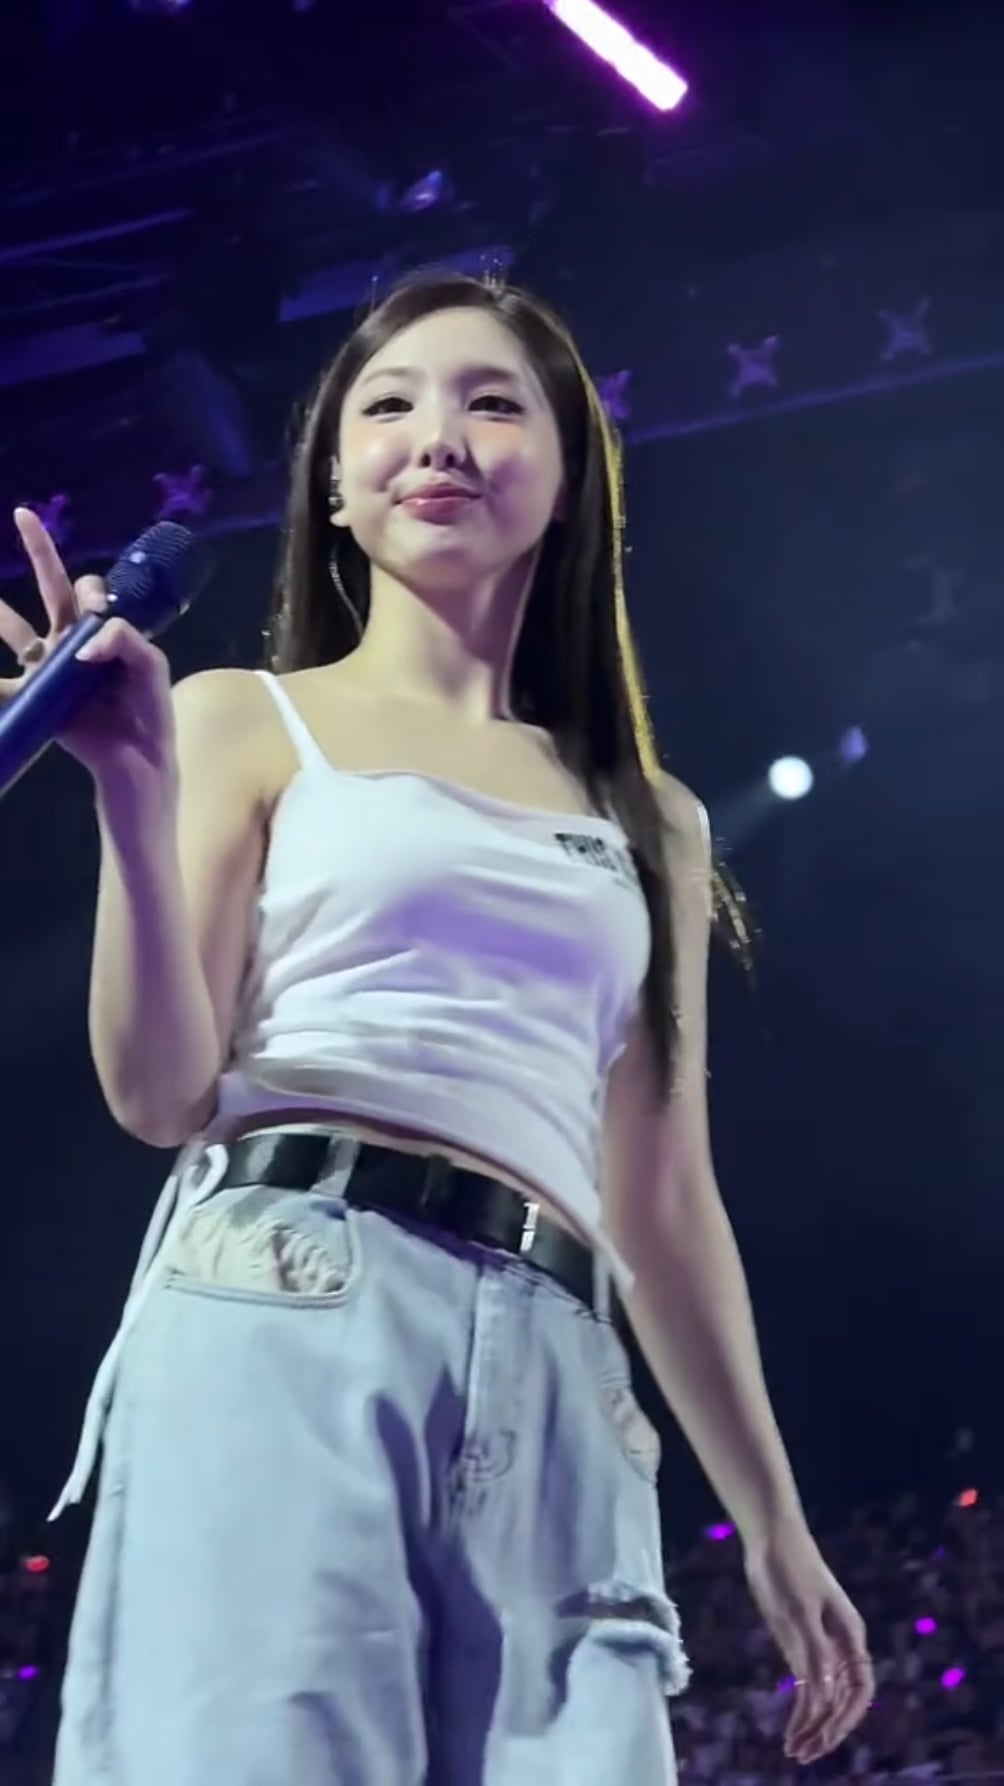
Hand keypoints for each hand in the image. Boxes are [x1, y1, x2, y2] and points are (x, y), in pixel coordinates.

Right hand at [0, 508, 176, 797]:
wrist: (137, 763)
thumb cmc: (149, 713)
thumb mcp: (150, 670)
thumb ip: (125, 641)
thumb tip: (84, 643)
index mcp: (104, 632)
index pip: (90, 592)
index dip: (91, 594)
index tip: (95, 623)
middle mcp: (74, 643)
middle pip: (53, 589)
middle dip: (40, 551)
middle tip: (23, 515)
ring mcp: (51, 669)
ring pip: (17, 632)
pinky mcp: (36, 698)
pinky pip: (5, 685)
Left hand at [744, 1516, 873, 1765]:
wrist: (770, 1535)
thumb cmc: (789, 1567)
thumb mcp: (799, 1609)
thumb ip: (813, 1650)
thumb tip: (824, 1693)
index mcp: (850, 1634)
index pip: (859, 1688)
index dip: (846, 1717)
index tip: (824, 1736)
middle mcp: (839, 1645)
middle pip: (843, 1699)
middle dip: (827, 1730)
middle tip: (804, 1755)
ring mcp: (819, 1645)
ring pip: (823, 1697)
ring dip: (812, 1726)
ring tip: (794, 1752)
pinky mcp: (798, 1642)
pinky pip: (806, 1684)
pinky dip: (800, 1708)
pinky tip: (791, 1728)